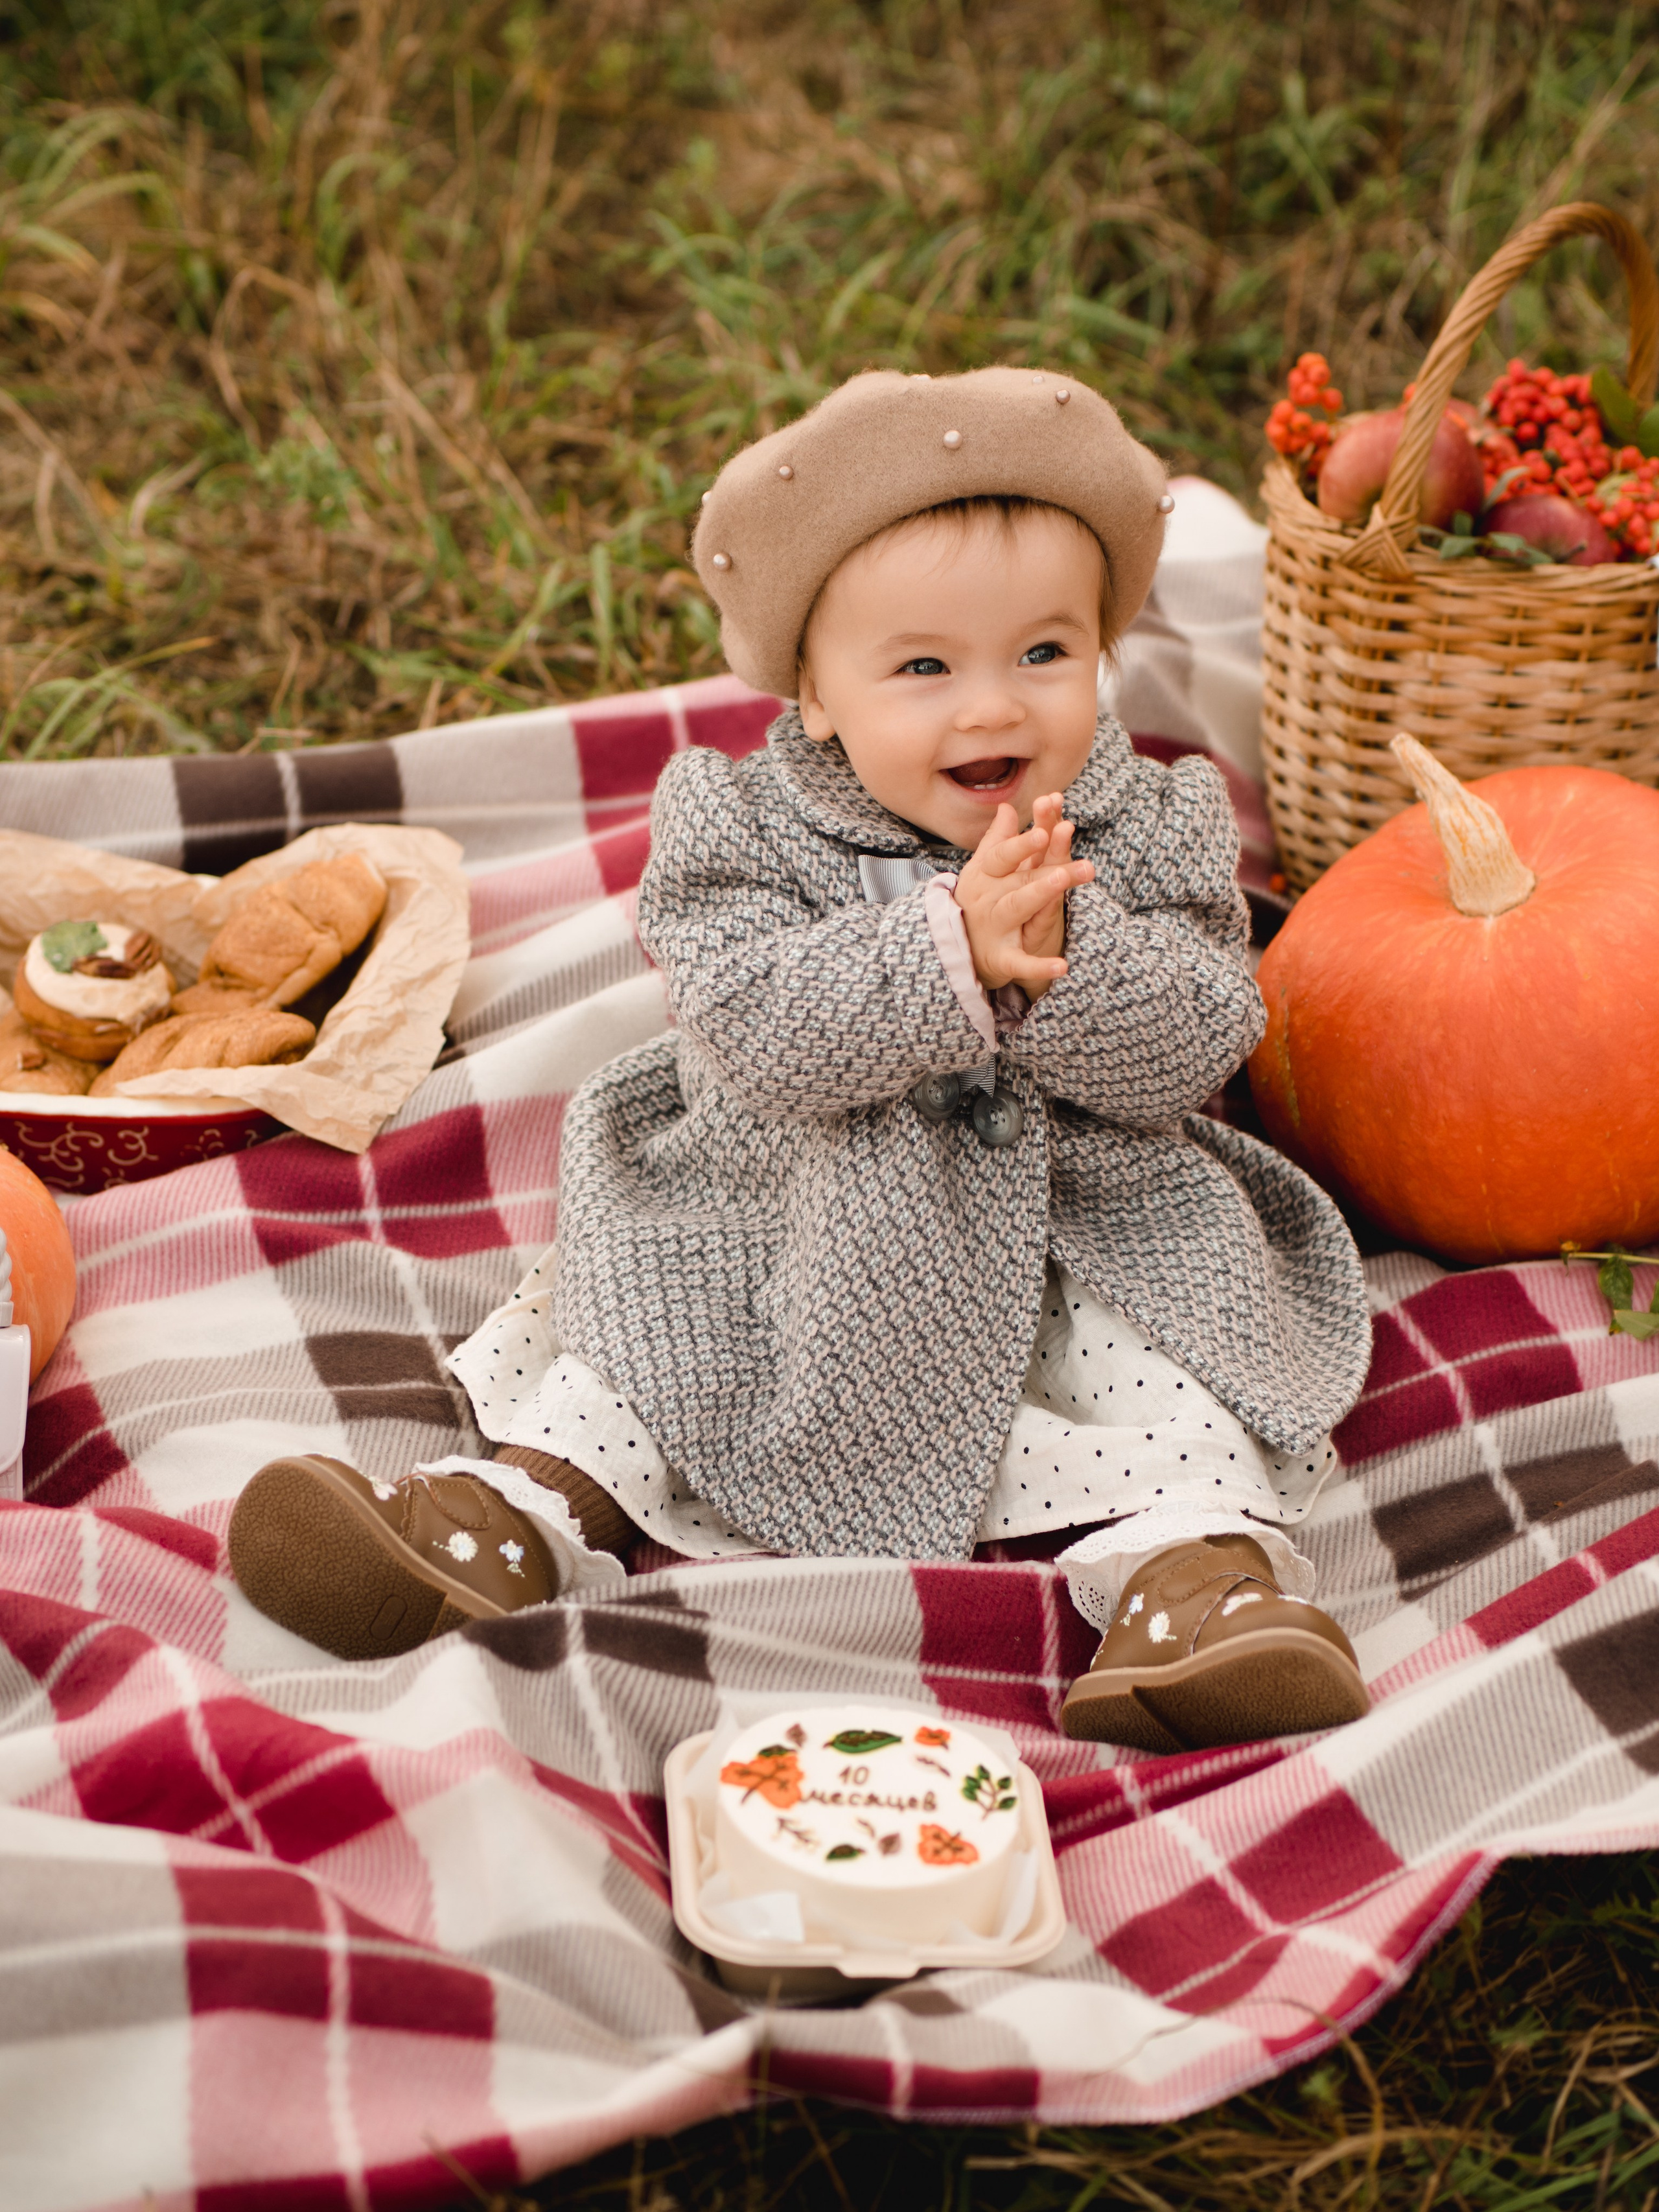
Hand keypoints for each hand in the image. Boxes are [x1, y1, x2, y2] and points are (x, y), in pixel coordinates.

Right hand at [952, 793, 1093, 996]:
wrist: (956, 949)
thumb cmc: (977, 902)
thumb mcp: (983, 870)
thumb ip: (998, 839)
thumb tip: (1007, 807)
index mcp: (986, 875)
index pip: (1005, 854)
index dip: (1023, 843)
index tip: (1044, 829)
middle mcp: (990, 898)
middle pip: (1023, 878)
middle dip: (1049, 867)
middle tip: (1079, 858)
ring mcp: (996, 928)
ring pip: (1019, 907)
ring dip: (1041, 895)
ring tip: (1064, 881)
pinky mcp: (1002, 958)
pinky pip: (1021, 962)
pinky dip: (1040, 966)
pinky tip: (1063, 966)